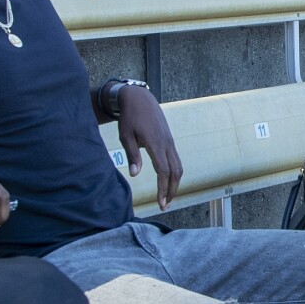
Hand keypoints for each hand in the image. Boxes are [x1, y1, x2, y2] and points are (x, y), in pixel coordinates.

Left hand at [116, 89, 182, 209]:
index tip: (160, 202)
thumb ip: (132, 155)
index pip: (163, 171)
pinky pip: (176, 159)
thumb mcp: (125, 136)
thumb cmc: (130, 117)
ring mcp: (170, 141)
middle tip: (165, 205)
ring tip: (167, 196)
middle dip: (172, 190)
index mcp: (155, 143)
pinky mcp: (169, 140)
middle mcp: (166, 143)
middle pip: (175, 171)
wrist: (140, 98)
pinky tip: (167, 181)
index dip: (162, 188)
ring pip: (179, 166)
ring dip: (174, 183)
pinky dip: (174, 173)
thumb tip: (134, 174)